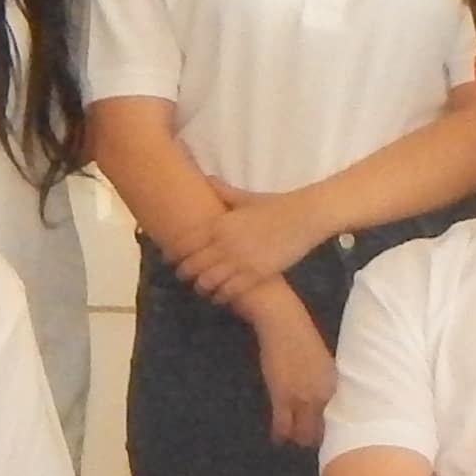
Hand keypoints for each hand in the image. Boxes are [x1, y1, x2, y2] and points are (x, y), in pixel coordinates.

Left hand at [176, 182, 328, 307]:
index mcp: (218, 225)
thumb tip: (205, 179)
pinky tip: (220, 296)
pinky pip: (230, 292)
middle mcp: (224, 245)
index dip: (172, 255)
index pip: (184, 245)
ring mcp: (240, 262)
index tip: (170, 259)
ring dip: (201, 287)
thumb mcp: (246, 197)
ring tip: (202, 288)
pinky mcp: (256, 275)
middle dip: (185, 274)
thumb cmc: (276, 205)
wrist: (305, 217)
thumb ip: (223, 192)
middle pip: (191, 267)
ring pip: (207, 283)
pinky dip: (221, 296)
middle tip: (185, 276)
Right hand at [251, 291, 337, 451]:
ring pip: (302, 431)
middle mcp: (325, 395)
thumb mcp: (327, 367)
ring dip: (297, 438)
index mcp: (338, 386)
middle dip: (316, 440)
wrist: (286, 324)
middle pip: (323, 431)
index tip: (335, 439)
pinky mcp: (283, 395)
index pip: (343, 420)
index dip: (337, 433)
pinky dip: (280, 434)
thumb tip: (334, 406)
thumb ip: (330, 387)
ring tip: (294, 440)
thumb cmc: (307, 343)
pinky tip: (278, 438)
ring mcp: (304, 397)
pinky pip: (282, 424)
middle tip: (310, 443)